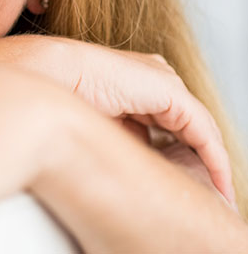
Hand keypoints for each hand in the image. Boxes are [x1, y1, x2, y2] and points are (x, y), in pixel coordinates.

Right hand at [10, 36, 234, 205]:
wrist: (46, 74)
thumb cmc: (55, 94)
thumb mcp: (96, 121)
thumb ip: (120, 133)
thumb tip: (135, 158)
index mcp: (130, 80)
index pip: (164, 118)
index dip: (177, 148)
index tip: (187, 178)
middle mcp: (149, 76)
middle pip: (185, 121)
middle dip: (198, 154)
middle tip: (209, 188)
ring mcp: (161, 80)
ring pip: (197, 126)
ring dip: (210, 160)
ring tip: (218, 190)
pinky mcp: (169, 92)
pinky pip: (202, 129)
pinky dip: (214, 157)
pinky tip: (218, 181)